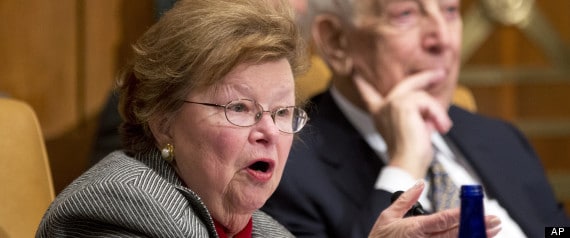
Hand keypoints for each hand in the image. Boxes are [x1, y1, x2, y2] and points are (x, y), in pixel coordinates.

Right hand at [353, 71, 451, 178]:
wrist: (407, 163)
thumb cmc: (410, 154)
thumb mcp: (410, 130)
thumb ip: (414, 117)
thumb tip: (429, 112)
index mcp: (380, 114)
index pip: (368, 95)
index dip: (361, 84)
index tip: (354, 73)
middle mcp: (383, 107)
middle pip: (406, 84)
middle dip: (425, 78)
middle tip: (439, 73)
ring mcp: (392, 103)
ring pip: (422, 96)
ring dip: (436, 112)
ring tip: (441, 126)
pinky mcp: (404, 104)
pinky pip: (428, 102)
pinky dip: (437, 115)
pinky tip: (439, 127)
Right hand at [368, 181, 501, 237]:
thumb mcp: (387, 216)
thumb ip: (406, 199)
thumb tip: (419, 183)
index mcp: (415, 228)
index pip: (442, 220)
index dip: (461, 215)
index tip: (477, 210)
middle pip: (455, 233)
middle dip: (476, 226)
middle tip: (494, 221)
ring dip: (474, 237)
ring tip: (491, 231)